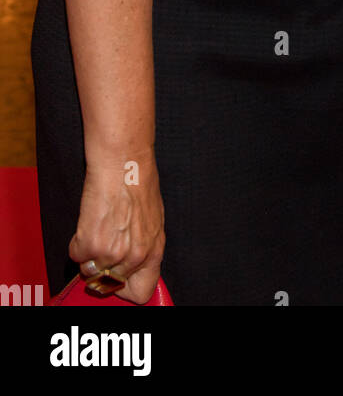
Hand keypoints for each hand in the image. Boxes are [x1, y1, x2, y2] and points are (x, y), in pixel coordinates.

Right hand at [68, 151, 164, 303]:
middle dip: (103, 267)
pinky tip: (89, 220)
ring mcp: (112, 253)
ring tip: (98, 227)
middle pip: (109, 284)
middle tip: (103, 243)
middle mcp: (135, 257)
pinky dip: (78, 241)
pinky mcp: (91, 244)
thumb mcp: (152, 219)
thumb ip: (143, 245)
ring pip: (89, 270)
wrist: (123, 162)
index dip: (125, 288)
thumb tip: (132, 261)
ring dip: (89, 253)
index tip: (117, 278)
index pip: (141, 292)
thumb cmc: (139, 182)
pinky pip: (76, 255)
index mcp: (154, 251)